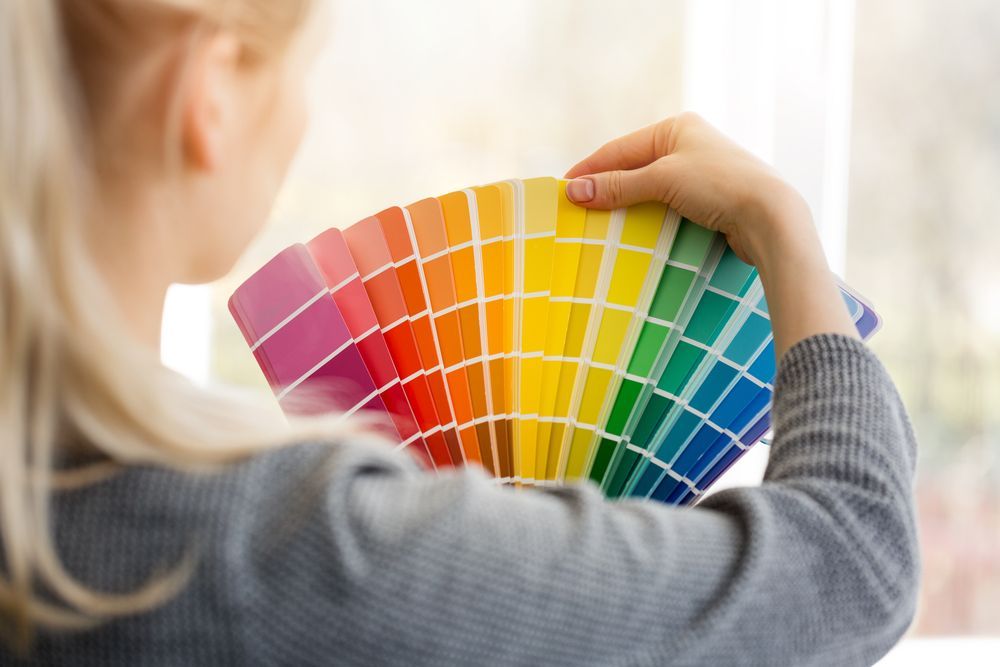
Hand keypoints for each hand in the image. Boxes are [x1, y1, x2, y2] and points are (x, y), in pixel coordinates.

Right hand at [565, 113, 858, 355]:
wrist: (770, 216)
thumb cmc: (718, 185)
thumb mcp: (662, 179)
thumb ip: (617, 185)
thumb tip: (573, 191)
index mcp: (676, 127)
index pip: (620, 148)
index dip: (589, 169)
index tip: (562, 190)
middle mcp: (688, 144)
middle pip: (633, 167)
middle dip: (606, 188)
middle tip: (576, 209)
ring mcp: (700, 173)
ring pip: (649, 189)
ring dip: (625, 205)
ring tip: (598, 223)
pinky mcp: (709, 200)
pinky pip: (666, 205)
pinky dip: (646, 217)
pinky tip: (631, 231)